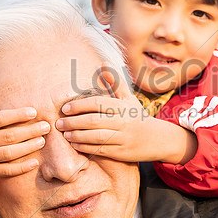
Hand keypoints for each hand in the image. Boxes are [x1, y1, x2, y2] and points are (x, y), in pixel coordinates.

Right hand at [0, 84, 48, 177]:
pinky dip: (21, 168)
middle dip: (29, 130)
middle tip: (46, 126)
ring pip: (8, 154)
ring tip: (42, 141)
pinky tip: (35, 162)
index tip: (34, 112)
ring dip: (27, 147)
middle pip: (7, 136)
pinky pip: (5, 172)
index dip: (17, 115)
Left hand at [55, 67, 196, 164]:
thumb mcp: (129, 99)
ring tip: (65, 133)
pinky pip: (100, 150)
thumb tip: (102, 64)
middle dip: (73, 121)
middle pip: (94, 121)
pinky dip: (85, 147)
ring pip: (96, 137)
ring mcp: (123, 138)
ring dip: (77, 135)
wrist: (158, 139)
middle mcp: (123, 122)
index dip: (79, 105)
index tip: (65, 108)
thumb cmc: (138, 117)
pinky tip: (75, 144)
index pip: (98, 103)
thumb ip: (114, 83)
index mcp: (123, 107)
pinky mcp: (122, 153)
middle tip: (58, 122)